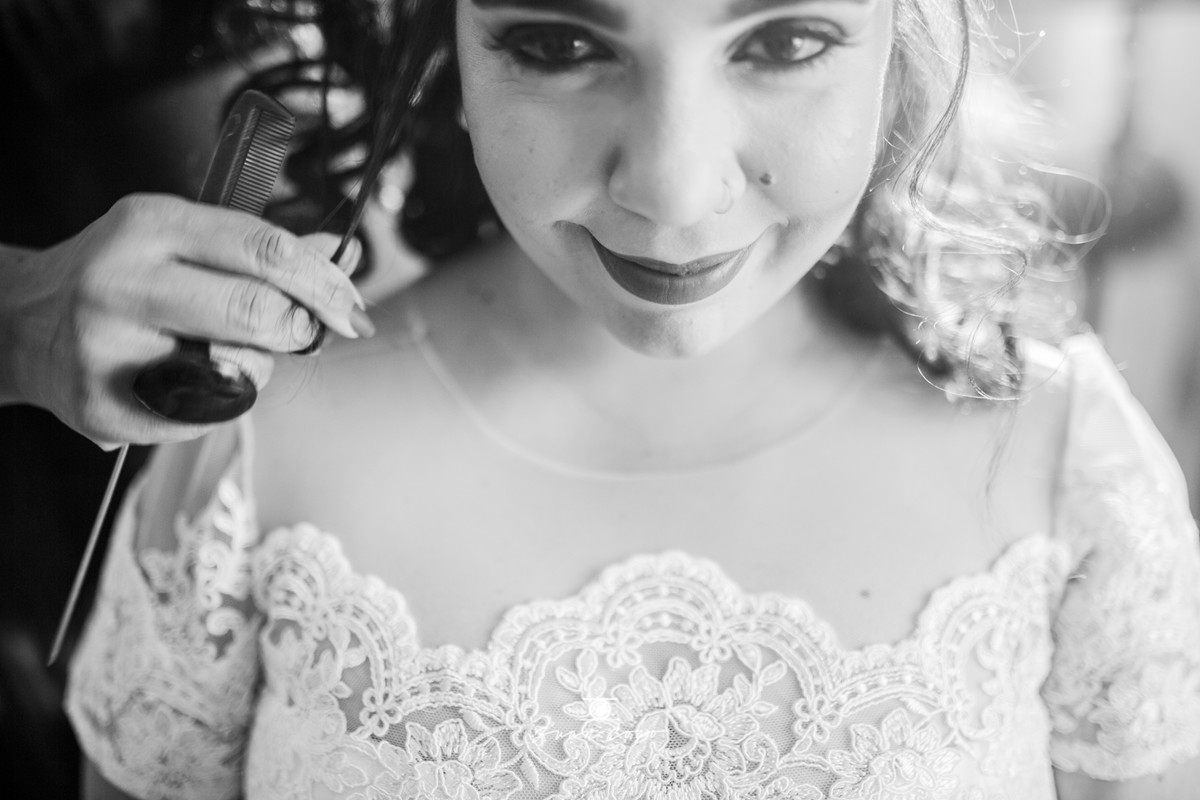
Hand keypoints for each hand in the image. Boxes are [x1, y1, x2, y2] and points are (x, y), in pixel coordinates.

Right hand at [0, 193, 370, 447]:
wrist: (21, 324)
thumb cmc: (118, 275)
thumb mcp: (180, 237)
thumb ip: (260, 247)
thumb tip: (342, 253)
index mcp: (150, 227)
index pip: (263, 249)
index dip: (324, 282)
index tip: (353, 306)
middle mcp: (123, 284)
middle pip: (256, 312)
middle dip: (298, 327)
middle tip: (301, 331)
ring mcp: (110, 351)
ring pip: (240, 370)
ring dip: (256, 365)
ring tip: (218, 350)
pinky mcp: (108, 409)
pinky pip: (208, 416)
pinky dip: (219, 400)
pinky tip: (185, 378)